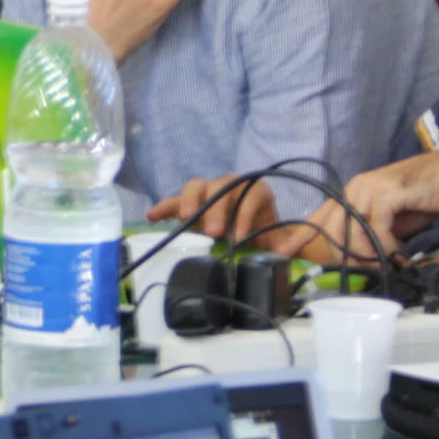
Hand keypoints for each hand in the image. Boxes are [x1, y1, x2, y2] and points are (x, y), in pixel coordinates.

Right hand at [146, 175, 277, 244]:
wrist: (259, 234)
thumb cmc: (269, 235)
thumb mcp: (281, 240)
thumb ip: (286, 245)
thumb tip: (283, 253)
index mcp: (257, 191)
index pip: (251, 194)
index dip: (245, 212)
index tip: (239, 235)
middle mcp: (232, 186)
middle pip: (221, 185)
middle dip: (215, 207)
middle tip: (213, 231)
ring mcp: (209, 193)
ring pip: (197, 186)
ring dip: (190, 201)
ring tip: (185, 219)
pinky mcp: (192, 204)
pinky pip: (176, 201)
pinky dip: (165, 207)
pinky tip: (152, 216)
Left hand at [290, 151, 438, 265]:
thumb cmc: (420, 200)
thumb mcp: (387, 220)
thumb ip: (369, 233)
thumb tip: (360, 257)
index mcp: (350, 193)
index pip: (319, 215)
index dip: (300, 233)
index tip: (283, 252)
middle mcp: (354, 188)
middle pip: (332, 230)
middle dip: (345, 256)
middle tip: (365, 271)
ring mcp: (368, 188)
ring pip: (352, 232)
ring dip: (368, 255)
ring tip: (387, 264)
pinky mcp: (385, 193)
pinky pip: (376, 230)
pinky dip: (387, 249)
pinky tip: (399, 256)